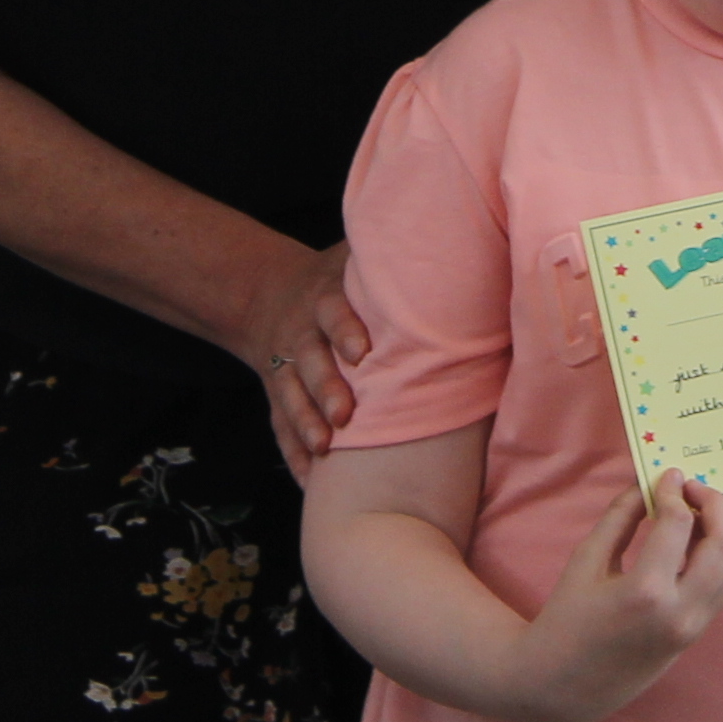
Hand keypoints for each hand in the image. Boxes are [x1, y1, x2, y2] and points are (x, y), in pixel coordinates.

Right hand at [246, 243, 370, 483]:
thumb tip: (457, 239)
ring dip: (306, 424)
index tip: (361, 351)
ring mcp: (284, 367)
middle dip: (324, 388)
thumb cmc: (335, 277)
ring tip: (327, 450)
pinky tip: (311, 482)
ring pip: (290, 397)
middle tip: (345, 415)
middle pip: (308, 361)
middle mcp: (300, 333)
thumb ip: (389, 259)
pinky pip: (280, 426)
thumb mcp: (352, 258)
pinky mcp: (277, 394)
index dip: (344, 328)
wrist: (266, 295)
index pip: (331, 310)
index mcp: (322, 297)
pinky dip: (294, 454)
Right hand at [514, 474, 722, 721]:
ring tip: (695, 514)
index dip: (675, 491)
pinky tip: (695, 544)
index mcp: (646, 591)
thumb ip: (621, 517)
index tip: (668, 474)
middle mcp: (680, 611)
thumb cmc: (566, 618)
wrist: (564, 684)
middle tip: (692, 488)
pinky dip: (722, 558)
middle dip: (716, 504)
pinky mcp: (696, 636)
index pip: (679, 523)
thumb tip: (649, 484)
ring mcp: (693, 627)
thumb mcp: (586, 560)